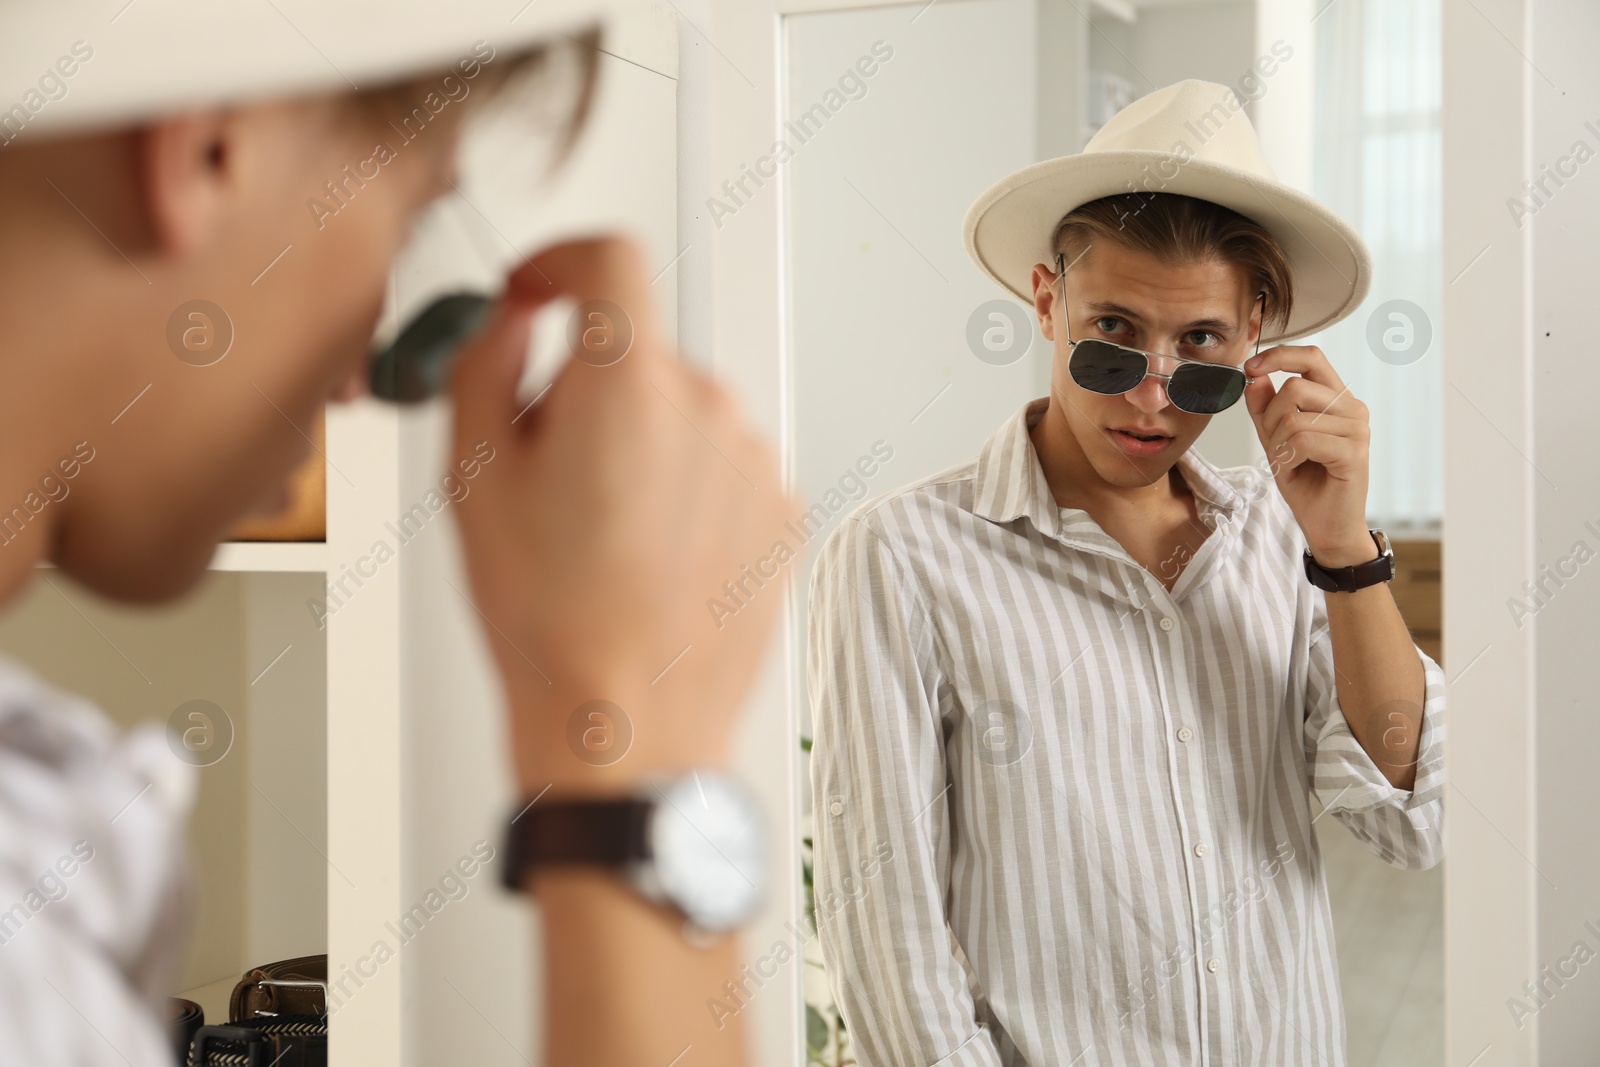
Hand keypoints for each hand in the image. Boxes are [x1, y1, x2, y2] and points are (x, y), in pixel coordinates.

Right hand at [448, 236, 799, 795]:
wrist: (626, 725)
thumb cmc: (553, 624)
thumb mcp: (474, 478)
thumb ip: (486, 363)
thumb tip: (511, 321)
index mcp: (630, 387)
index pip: (611, 259)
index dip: (562, 263)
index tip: (540, 292)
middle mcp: (709, 411)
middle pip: (640, 354)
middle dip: (590, 391)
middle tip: (550, 474)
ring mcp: (755, 464)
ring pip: (683, 415)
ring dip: (643, 446)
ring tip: (604, 537)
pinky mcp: (782, 513)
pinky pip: (723, 468)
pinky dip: (687, 491)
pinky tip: (650, 559)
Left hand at [1242, 345, 1375, 566]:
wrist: (1326, 526)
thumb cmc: (1306, 482)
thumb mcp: (1275, 439)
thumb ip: (1265, 408)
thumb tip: (1253, 375)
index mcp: (1337, 398)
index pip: (1312, 356)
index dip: (1279, 355)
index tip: (1250, 367)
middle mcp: (1352, 408)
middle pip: (1295, 387)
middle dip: (1270, 417)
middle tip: (1274, 445)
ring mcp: (1357, 429)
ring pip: (1295, 417)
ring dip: (1278, 444)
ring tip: (1288, 462)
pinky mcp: (1354, 452)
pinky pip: (1303, 441)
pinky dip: (1288, 457)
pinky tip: (1296, 469)